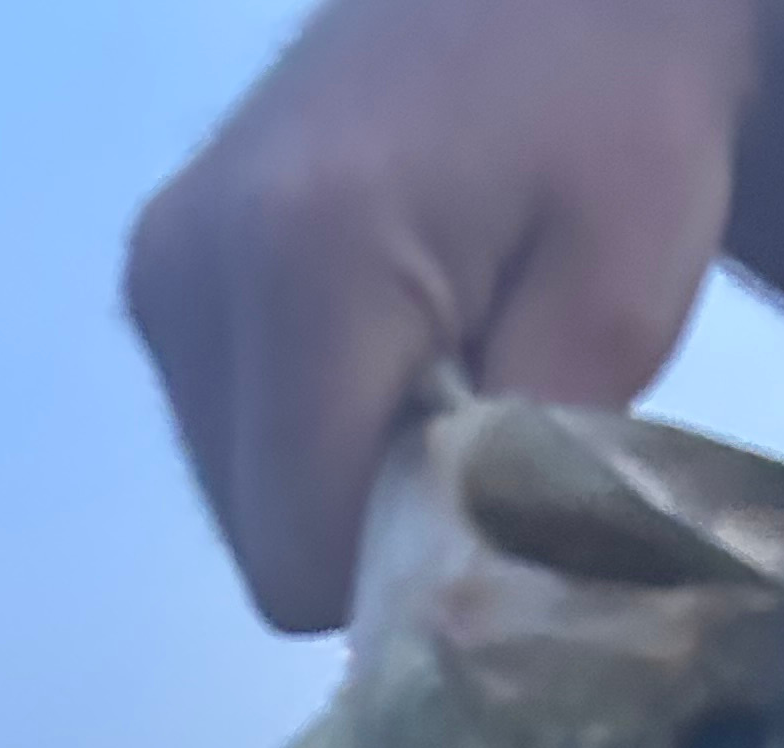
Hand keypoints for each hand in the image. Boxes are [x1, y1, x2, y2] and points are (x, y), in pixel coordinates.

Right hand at [126, 0, 760, 631]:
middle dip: (372, 527)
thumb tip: (459, 604)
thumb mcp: (623, 297)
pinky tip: (387, 343)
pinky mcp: (160, 268)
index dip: (406, 572)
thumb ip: (528, 470)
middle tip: (480, 422)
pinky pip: (227, 434)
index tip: (494, 497)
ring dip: (342, 479)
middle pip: (263, 542)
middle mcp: (193, 272)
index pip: (302, 558)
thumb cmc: (616, 107)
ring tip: (439, 367)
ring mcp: (162, 267)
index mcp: (303, 267)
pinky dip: (309, 428)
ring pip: (241, 499)